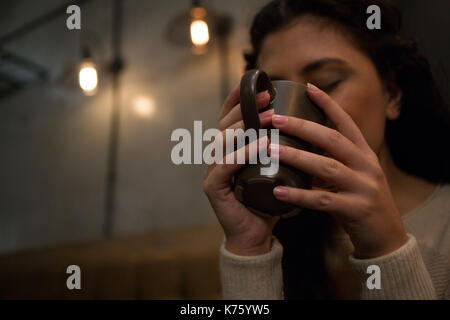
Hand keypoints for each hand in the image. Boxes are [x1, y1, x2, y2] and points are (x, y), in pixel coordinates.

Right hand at [203, 84, 279, 255]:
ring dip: (247, 127)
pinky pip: (226, 166)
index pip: (229, 118)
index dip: (239, 99)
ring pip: (223, 140)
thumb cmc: (269, 200)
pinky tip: (263, 145)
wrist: (256, 234)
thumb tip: (306, 124)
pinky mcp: (214, 188)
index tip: (259, 84)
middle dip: (246, 107)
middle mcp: (217, 156)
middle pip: (225, 124)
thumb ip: (280, 148)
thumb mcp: (276, 167)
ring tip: (270, 118)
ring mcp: (213, 171)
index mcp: (230, 150)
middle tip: (269, 98)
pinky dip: (244, 154)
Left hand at [271, 83, 407, 258]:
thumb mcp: (353, 175)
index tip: (308, 87)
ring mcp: (363, 187)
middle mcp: (366, 165)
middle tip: (275, 119)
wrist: (386, 237)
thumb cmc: (362, 202)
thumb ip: (332, 161)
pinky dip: (299, 195)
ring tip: (270, 150)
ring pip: (326, 167)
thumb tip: (299, 146)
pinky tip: (278, 192)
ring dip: (296, 156)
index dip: (328, 104)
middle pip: (332, 139)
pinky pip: (322, 200)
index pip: (346, 122)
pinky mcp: (356, 209)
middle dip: (303, 126)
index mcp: (364, 154)